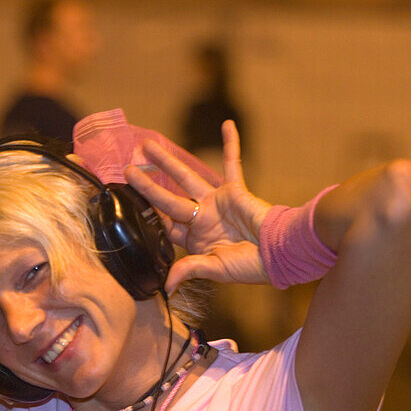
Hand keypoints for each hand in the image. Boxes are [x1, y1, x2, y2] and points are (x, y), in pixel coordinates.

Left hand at [125, 120, 272, 292]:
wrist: (281, 253)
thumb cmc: (252, 266)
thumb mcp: (216, 269)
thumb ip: (189, 269)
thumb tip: (165, 286)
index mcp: (197, 239)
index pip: (166, 226)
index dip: (149, 216)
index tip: (129, 205)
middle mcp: (203, 218)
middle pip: (168, 198)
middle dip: (148, 185)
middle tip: (128, 170)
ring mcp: (217, 202)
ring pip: (187, 177)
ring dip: (168, 162)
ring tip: (148, 146)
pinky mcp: (236, 190)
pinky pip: (233, 163)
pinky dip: (231, 144)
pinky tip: (226, 125)